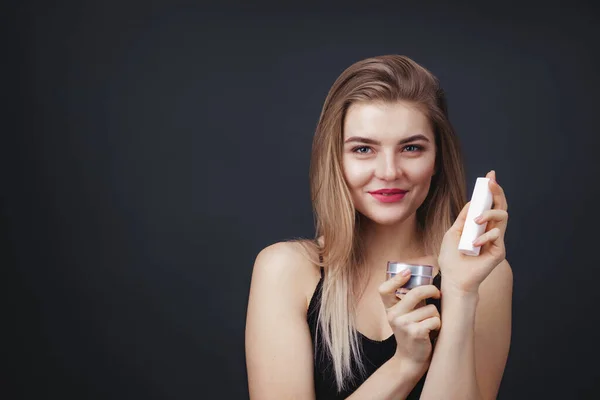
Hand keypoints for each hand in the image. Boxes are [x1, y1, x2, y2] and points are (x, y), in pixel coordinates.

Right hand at [378, 270, 440, 367]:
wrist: (410, 358)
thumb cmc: (411, 331)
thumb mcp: (403, 315)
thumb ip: (409, 299)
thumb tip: (426, 280)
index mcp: (389, 309)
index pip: (384, 289)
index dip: (395, 279)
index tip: (407, 272)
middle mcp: (393, 315)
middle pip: (415, 292)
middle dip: (431, 290)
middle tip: (437, 293)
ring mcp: (404, 324)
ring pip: (430, 308)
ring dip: (436, 315)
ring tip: (430, 323)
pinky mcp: (416, 333)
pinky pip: (435, 319)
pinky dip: (438, 324)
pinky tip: (433, 330)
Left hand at [438, 170, 508, 294]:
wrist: (453, 279)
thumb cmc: (451, 257)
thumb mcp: (453, 232)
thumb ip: (464, 218)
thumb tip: (474, 201)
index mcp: (479, 225)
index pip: (489, 204)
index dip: (491, 190)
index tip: (490, 176)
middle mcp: (490, 230)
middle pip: (500, 206)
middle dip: (497, 192)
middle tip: (492, 182)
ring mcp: (496, 240)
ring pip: (502, 216)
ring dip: (489, 214)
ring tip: (476, 222)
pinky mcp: (499, 251)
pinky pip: (497, 235)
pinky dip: (484, 236)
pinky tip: (473, 244)